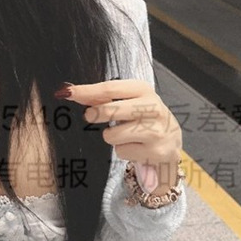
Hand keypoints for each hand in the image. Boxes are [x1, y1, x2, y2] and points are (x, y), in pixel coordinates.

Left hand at [56, 79, 181, 192]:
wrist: (172, 141)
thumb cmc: (143, 116)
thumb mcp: (129, 100)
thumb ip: (103, 96)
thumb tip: (71, 92)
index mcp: (143, 90)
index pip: (110, 88)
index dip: (86, 91)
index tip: (68, 93)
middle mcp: (153, 108)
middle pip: (110, 110)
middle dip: (95, 114)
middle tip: (90, 116)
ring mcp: (155, 131)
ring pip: (112, 135)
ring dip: (112, 136)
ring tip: (125, 134)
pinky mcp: (155, 152)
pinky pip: (121, 152)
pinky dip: (123, 151)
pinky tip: (135, 147)